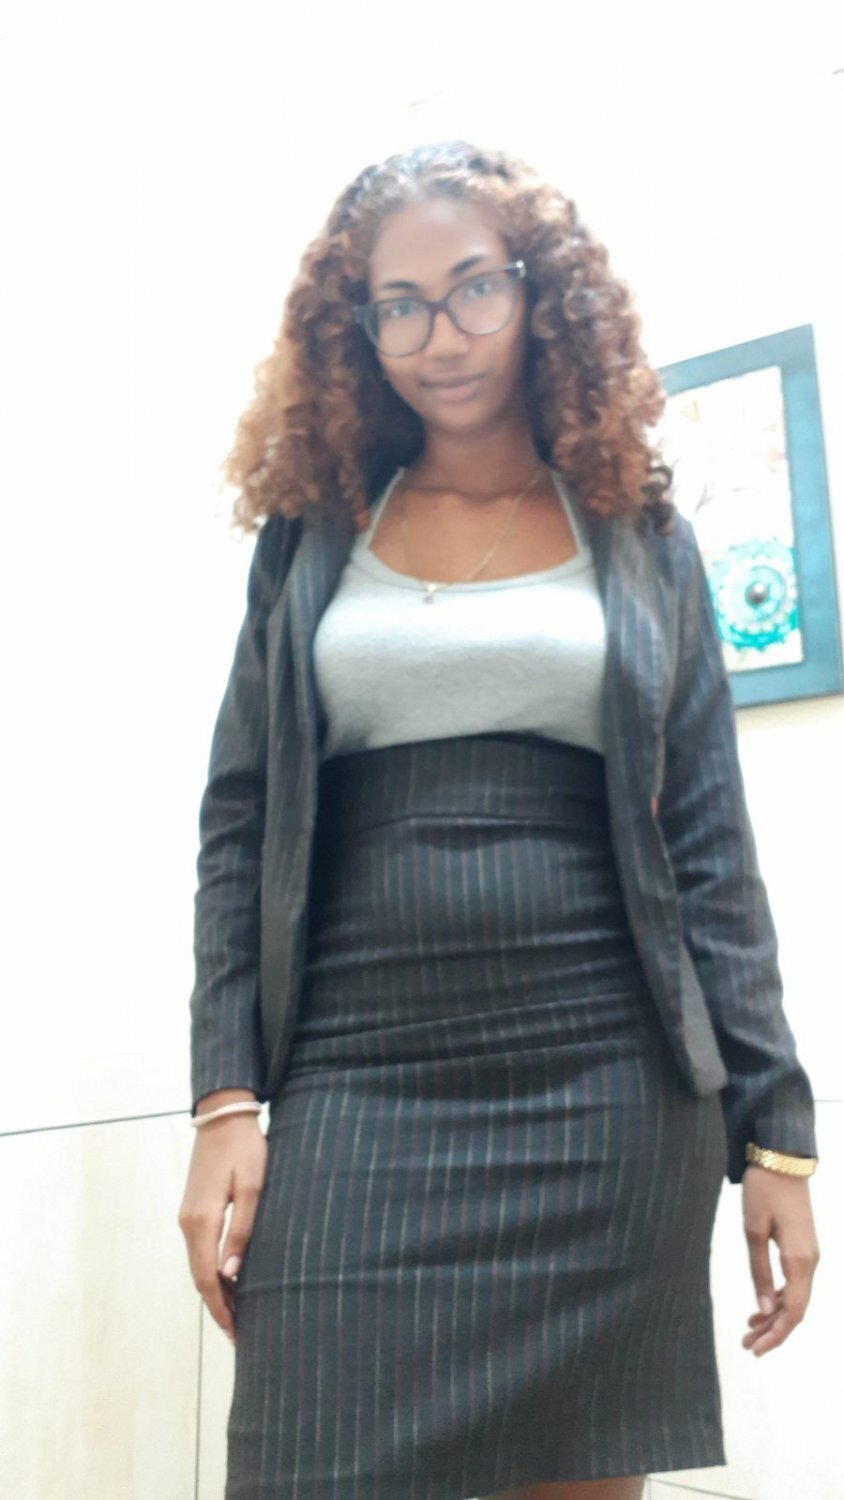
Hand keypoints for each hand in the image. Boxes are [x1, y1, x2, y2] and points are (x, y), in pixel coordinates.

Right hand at [178, 1109, 267, 1344]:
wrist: (223, 1114)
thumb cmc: (244, 1148)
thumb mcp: (252, 1187)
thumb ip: (242, 1230)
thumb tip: (231, 1273)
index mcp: (202, 1220)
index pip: (207, 1278)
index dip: (221, 1308)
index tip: (236, 1333)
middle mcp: (188, 1222)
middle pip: (199, 1276)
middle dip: (218, 1306)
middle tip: (240, 1333)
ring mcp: (187, 1214)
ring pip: (199, 1264)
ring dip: (216, 1289)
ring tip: (238, 1312)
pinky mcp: (193, 1207)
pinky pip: (200, 1248)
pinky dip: (212, 1269)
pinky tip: (229, 1277)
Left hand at [741, 1165, 819, 1355]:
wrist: (782, 1159)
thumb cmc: (764, 1190)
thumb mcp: (753, 1229)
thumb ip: (760, 1270)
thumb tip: (766, 1307)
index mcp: (799, 1260)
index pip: (793, 1311)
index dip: (775, 1334)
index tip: (755, 1349)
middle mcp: (810, 1262)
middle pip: (796, 1309)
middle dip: (772, 1330)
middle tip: (746, 1344)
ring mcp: (809, 1254)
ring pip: (796, 1297)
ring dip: (774, 1315)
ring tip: (749, 1328)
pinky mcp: (803, 1246)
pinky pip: (795, 1282)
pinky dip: (779, 1297)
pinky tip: (761, 1304)